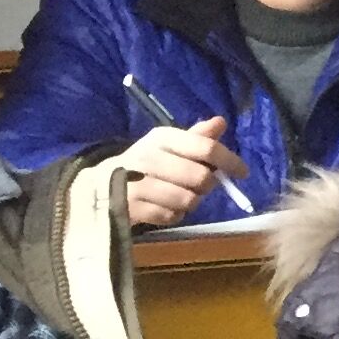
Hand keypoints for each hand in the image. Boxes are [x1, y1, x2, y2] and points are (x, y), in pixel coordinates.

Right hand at [118, 118, 243, 226]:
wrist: (96, 187)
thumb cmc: (141, 164)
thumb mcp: (167, 146)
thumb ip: (196, 138)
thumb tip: (221, 122)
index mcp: (161, 138)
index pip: (206, 148)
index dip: (230, 161)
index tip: (242, 172)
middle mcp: (148, 157)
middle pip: (201, 177)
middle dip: (207, 185)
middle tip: (201, 186)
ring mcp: (137, 184)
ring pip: (189, 199)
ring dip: (191, 202)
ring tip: (180, 196)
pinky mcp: (131, 208)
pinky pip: (172, 216)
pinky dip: (174, 214)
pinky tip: (164, 206)